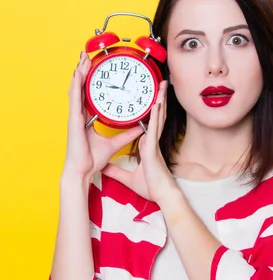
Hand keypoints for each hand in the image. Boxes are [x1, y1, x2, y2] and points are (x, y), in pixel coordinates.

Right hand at [62, 52, 143, 182]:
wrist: (83, 170)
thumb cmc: (92, 159)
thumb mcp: (114, 143)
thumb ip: (127, 133)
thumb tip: (141, 126)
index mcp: (87, 119)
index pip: (89, 95)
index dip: (91, 81)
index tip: (97, 68)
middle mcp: (79, 115)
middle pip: (82, 88)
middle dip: (84, 71)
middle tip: (88, 55)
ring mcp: (75, 116)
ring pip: (77, 89)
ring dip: (79, 72)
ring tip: (84, 57)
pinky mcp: (74, 120)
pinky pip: (75, 98)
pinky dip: (76, 84)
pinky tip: (78, 73)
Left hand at [102, 80, 177, 203]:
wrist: (161, 195)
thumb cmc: (151, 187)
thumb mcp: (128, 178)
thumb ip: (115, 171)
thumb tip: (104, 167)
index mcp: (147, 145)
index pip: (146, 124)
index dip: (147, 110)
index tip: (144, 99)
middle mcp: (151, 141)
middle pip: (154, 115)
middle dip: (156, 99)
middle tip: (158, 84)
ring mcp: (154, 142)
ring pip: (157, 116)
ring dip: (159, 100)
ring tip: (161, 85)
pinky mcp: (154, 146)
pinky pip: (154, 127)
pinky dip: (156, 114)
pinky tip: (157, 102)